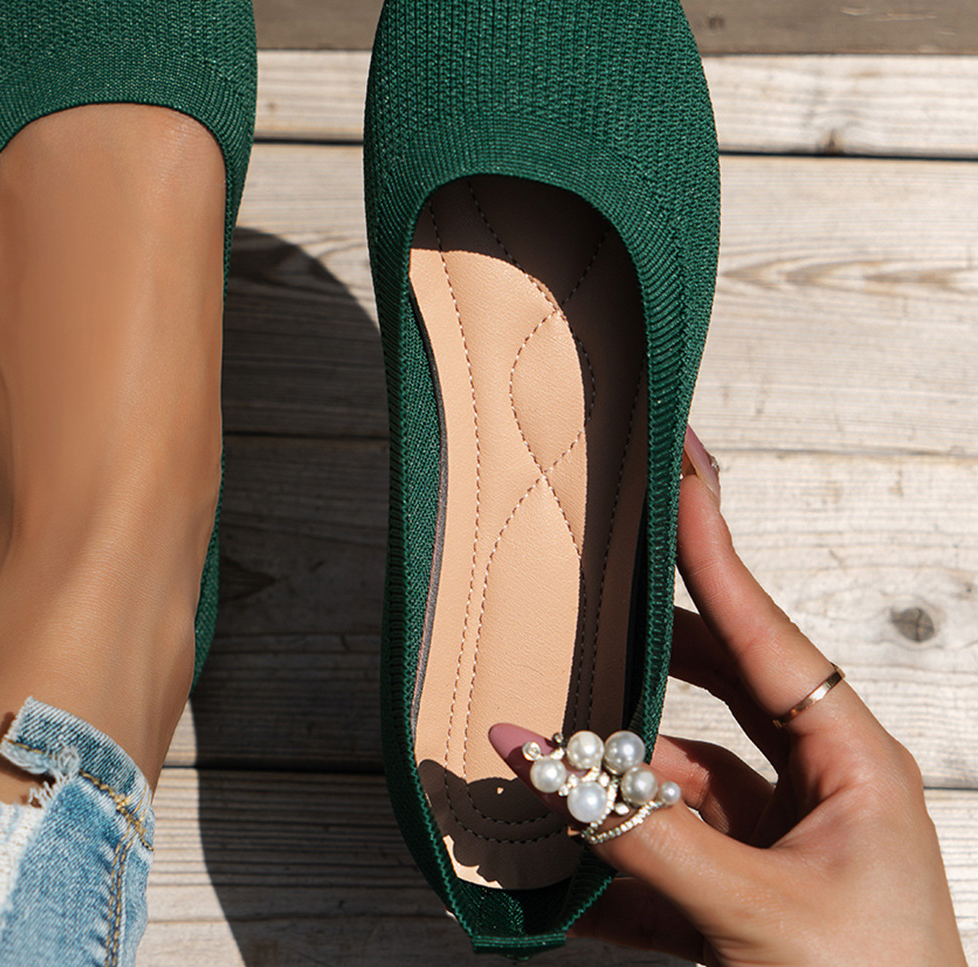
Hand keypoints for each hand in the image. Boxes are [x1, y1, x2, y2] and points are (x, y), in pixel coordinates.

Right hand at [490, 435, 966, 966]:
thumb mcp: (765, 920)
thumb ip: (650, 846)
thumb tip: (551, 777)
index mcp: (853, 765)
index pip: (766, 633)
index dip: (714, 551)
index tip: (679, 475)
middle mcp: (818, 788)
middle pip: (714, 688)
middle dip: (643, 655)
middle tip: (591, 598)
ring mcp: (781, 843)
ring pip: (677, 777)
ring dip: (612, 779)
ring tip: (541, 764)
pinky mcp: (746, 897)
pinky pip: (666, 855)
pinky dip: (613, 864)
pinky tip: (560, 876)